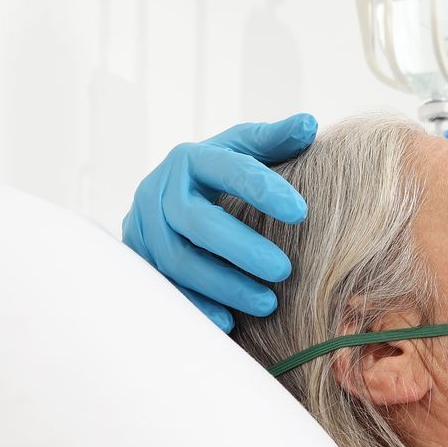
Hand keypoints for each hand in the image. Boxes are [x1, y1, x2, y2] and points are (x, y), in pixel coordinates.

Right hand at [121, 114, 315, 331]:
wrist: (168, 196)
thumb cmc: (220, 173)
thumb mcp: (243, 150)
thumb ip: (275, 140)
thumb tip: (308, 124)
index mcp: (190, 158)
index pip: (228, 170)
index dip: (264, 189)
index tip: (303, 212)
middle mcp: (160, 190)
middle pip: (196, 221)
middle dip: (241, 248)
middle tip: (285, 270)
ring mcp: (143, 227)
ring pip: (178, 260)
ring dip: (224, 284)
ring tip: (267, 303)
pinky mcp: (138, 259)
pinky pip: (164, 286)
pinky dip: (196, 306)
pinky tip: (229, 322)